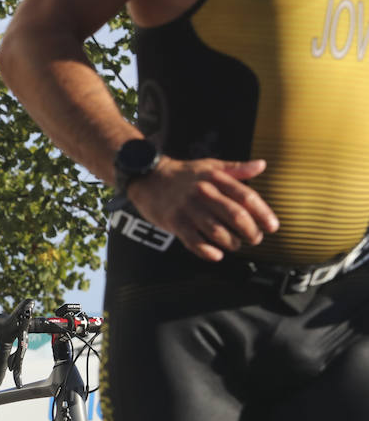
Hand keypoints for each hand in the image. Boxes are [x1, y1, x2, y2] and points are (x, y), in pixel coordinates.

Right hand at [127, 157, 278, 261]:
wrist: (148, 178)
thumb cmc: (183, 174)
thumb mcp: (210, 166)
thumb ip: (236, 169)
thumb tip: (262, 165)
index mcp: (215, 178)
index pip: (246, 196)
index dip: (263, 213)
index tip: (273, 226)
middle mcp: (203, 192)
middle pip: (235, 216)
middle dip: (251, 232)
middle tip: (256, 239)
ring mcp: (188, 208)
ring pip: (217, 231)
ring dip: (232, 243)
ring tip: (236, 245)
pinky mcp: (174, 222)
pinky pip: (194, 242)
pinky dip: (208, 252)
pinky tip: (217, 255)